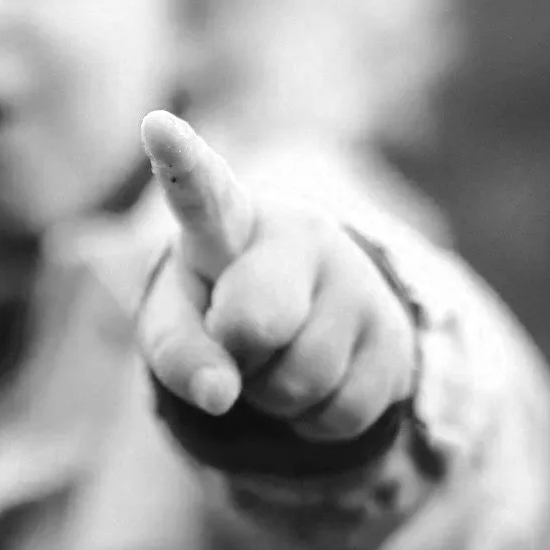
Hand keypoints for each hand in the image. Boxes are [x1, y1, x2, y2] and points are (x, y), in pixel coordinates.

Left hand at [137, 111, 416, 440]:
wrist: (310, 319)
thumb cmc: (220, 307)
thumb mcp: (178, 325)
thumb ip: (178, 353)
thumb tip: (219, 396)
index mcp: (228, 220)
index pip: (203, 191)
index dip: (181, 163)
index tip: (155, 127)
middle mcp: (301, 234)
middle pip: (256, 322)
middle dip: (238, 353)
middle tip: (239, 340)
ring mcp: (355, 283)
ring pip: (301, 380)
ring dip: (274, 396)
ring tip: (277, 360)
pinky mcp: (394, 335)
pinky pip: (340, 413)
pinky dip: (312, 421)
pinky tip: (316, 382)